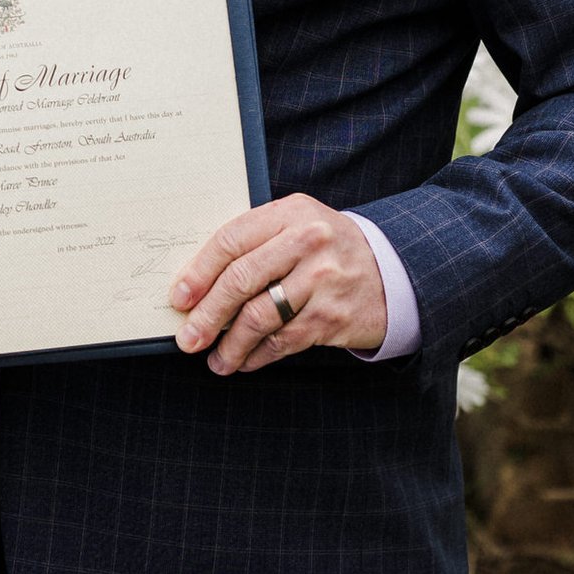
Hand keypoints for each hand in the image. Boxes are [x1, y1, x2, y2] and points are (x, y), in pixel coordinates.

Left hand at [167, 194, 387, 374]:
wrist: (394, 271)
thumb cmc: (329, 250)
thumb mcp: (297, 227)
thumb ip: (256, 243)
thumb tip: (197, 284)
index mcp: (291, 212)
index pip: (231, 240)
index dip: (199, 272)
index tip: (179, 298)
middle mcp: (307, 241)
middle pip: (240, 280)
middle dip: (207, 314)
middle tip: (188, 338)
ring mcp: (323, 279)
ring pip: (259, 317)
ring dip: (230, 344)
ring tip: (215, 360)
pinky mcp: (333, 316)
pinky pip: (283, 341)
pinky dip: (258, 355)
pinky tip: (245, 361)